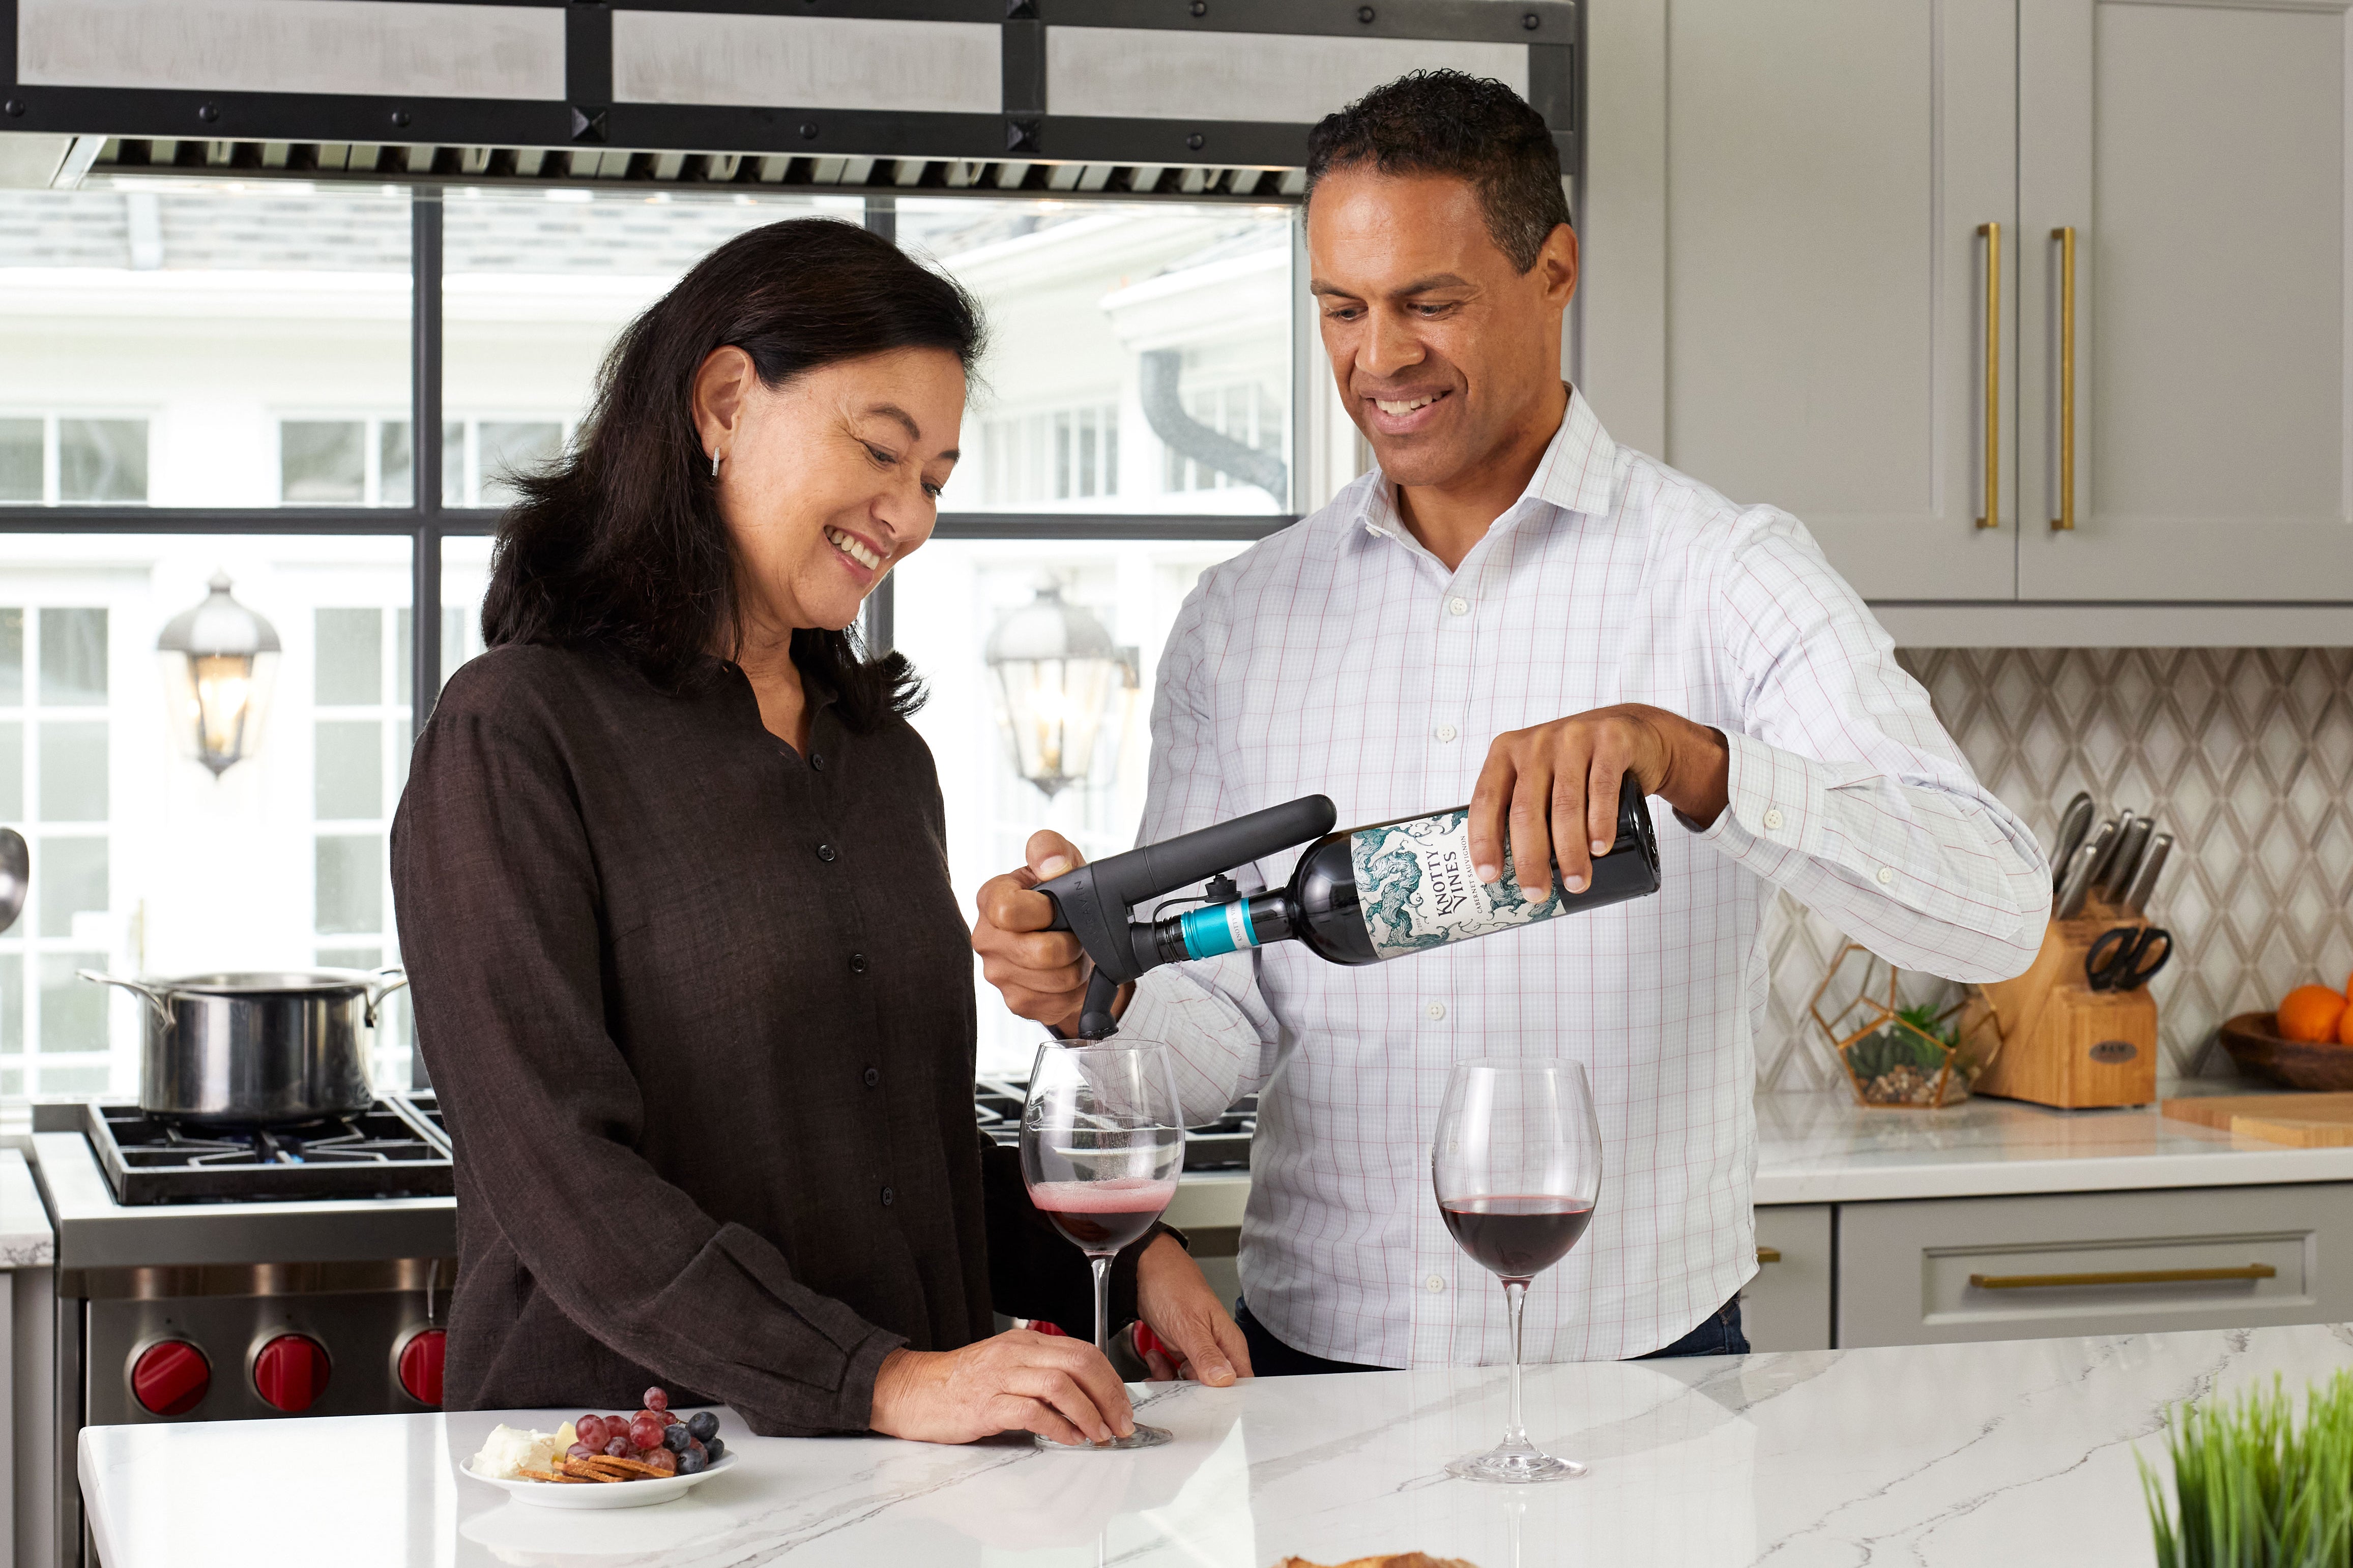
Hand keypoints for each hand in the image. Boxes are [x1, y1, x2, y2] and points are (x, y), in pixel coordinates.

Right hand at [868, 1329, 1134, 1445]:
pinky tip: (1069, 1439)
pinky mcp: (986, 1405)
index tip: (1123, 1405)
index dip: (1111, 1379)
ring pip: (1061, 1385)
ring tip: (1100, 1434)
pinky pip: (1033, 1412)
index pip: (1083, 1351)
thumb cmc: (958, 1383)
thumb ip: (1041, 1374)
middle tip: (1121, 1423)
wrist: (911, 1390)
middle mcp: (1016, 1354)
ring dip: (1089, 1412)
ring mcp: (1001, 1377)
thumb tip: (1085, 1397)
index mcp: (1024, 1342)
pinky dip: (1058, 1427)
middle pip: (1080, 1364)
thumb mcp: (1005, 1366)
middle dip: (1109, 1396)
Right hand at [973, 831, 1121, 1036]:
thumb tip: (1052, 865)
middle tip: (1074, 934)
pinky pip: (1058, 1002)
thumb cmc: (1063, 898)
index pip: (1008, 911)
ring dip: (1075, 967)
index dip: (1044, 911)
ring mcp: (998, 975)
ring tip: (1072, 952)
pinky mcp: (1016, 1002)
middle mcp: (986, 939)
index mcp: (991, 899)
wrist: (1073, 940)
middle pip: (1038, 952)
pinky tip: (1067, 973)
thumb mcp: (1063, 863)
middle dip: (1070, 943)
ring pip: (1055, 980)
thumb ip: (1053, 850)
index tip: (1056, 909)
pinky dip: (1073, 990)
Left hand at [1133, 1232, 1251, 1384]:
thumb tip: (1226, 1381)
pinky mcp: (1180, 1351)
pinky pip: (1174, 1374)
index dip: (1229, 1399)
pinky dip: (1162, 1371)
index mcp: (1229, 1342)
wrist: (1143, 1270)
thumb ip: (1206, 1354)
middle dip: (1193, 1392)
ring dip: (1172, 1380)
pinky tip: (1155, 1357)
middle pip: (1215, 1389)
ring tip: (1159, 1364)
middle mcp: (1217, 1349)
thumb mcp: (1188, 1323)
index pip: (1241, 1382)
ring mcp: (1197, 1351)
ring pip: (1191, 1384)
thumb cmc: (1172, 1284)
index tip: (1208, 1409)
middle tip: (1174, 1386)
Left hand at [1468, 704, 1729, 899]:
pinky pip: (1601, 787)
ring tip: (1576, 882)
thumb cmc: (1578, 766)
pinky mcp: (1610, 740)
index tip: (1490, 877)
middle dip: (1530, 859)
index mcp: (1506, 752)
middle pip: (1525, 809)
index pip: (1486, 800)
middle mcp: (1536, 742)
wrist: (1633, 732)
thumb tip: (1514, 874)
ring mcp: (1573, 738)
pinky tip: (1598, 848)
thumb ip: (1524, 809)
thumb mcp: (1542, 778)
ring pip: (1564, 804)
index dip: (1484, 841)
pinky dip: (1599, 823)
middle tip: (1537, 894)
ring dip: (1569, 851)